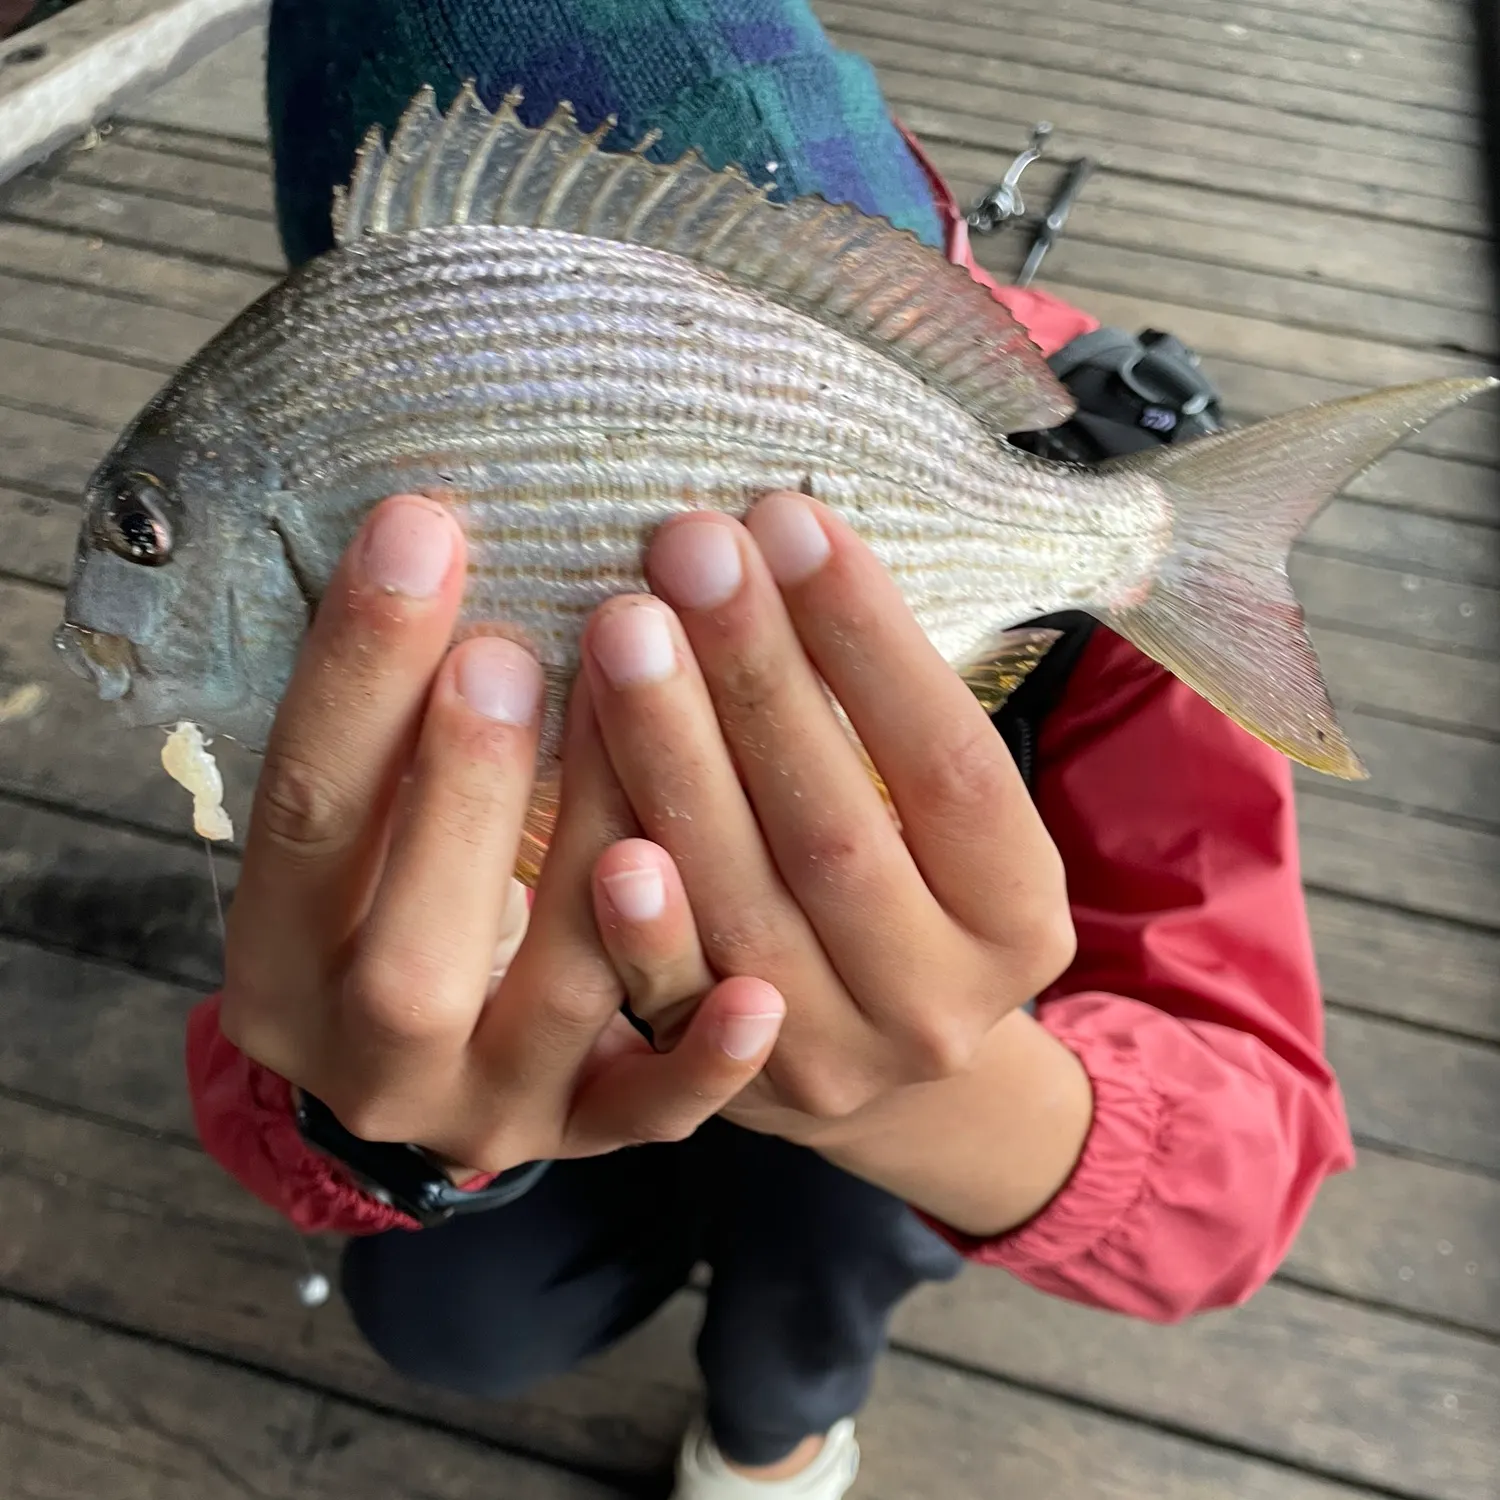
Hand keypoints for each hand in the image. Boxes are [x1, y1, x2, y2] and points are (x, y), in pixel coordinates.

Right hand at [218, 495, 783, 1177]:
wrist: (436, 1060)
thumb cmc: (398, 896)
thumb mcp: (363, 829)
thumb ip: (388, 737)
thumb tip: (434, 536)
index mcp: (279, 968)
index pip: (303, 817)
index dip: (354, 677)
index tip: (418, 532)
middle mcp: (372, 1064)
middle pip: (411, 952)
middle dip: (463, 792)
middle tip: (514, 651)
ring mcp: (488, 1111)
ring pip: (559, 1000)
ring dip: (610, 862)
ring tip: (664, 725)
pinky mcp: (589, 1135)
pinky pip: (649, 1110)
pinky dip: (705, 1057)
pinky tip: (759, 991)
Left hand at [581, 492, 1092, 1234]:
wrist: (892, 1065)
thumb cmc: (913, 886)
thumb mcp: (952, 820)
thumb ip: (897, 714)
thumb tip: (788, 540)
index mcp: (1020, 919)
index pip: (952, 766)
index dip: (871, 642)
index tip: (792, 520)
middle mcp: (939, 1003)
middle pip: (839, 832)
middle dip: (758, 679)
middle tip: (688, 548)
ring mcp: (834, 1060)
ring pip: (748, 905)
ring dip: (675, 760)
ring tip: (623, 628)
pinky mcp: (736, 1097)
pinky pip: (673, 1005)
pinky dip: (638, 923)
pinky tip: (597, 834)